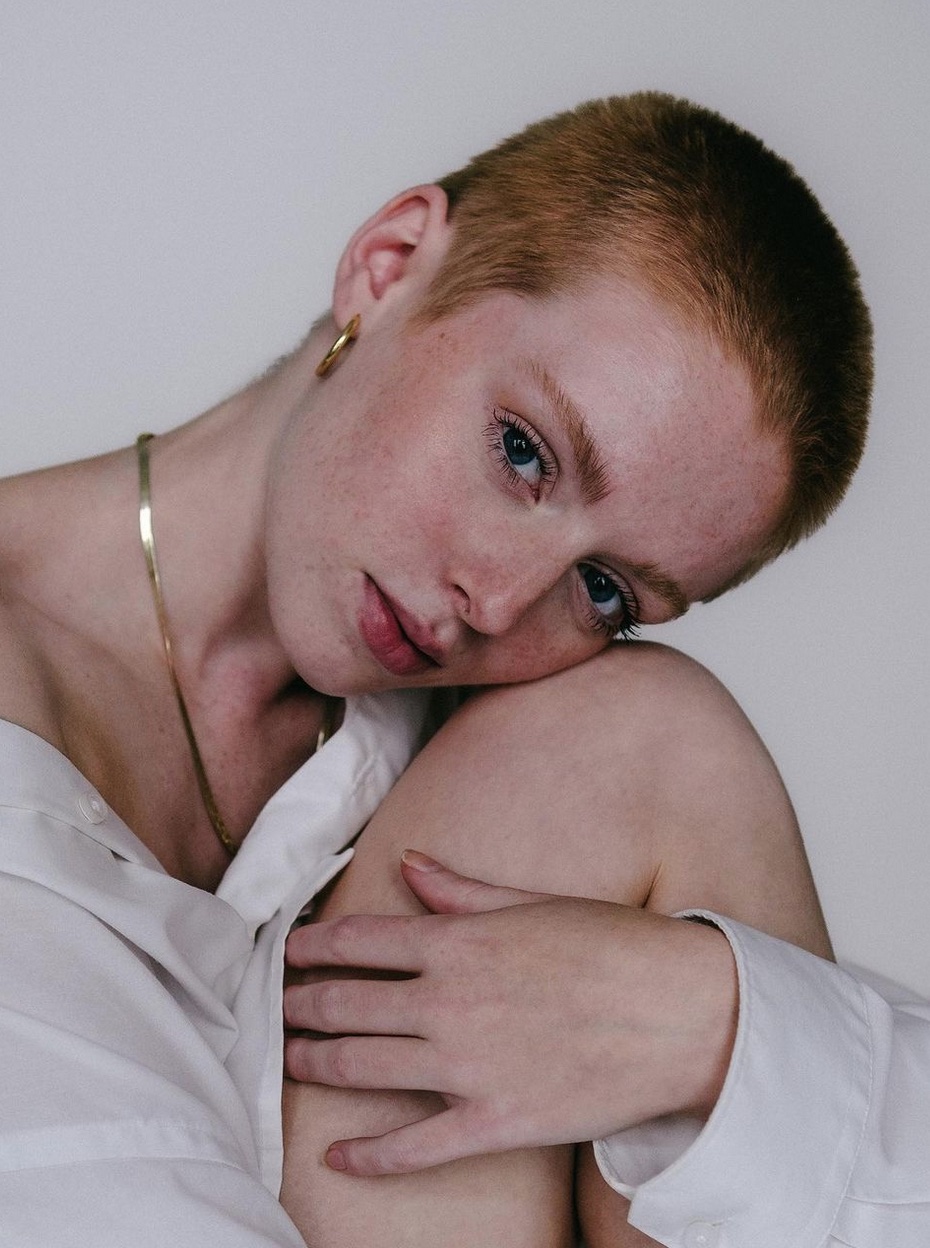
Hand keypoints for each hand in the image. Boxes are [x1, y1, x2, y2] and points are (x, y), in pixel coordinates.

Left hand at [284, 851, 737, 1175]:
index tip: (289, 951)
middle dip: (301, 1005)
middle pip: (346, 1006)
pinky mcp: (494, 1123)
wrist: (685, 1013)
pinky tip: (335, 1158)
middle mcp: (448, 1003)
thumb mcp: (534, 902)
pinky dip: (367, 1157)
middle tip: (278, 1007)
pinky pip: (412, 1149)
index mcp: (456, 942)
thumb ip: (460, 890)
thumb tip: (409, 864)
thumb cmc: (615, 947)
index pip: (356, 941)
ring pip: (361, 1069)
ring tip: (290, 1058)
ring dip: (313, 1063)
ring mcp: (466, 1067)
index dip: (312, 946)